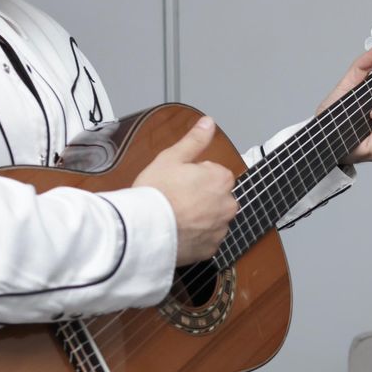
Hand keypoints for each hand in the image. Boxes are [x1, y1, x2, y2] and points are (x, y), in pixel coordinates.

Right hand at [134, 115, 237, 264]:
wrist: (143, 230)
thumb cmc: (156, 192)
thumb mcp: (172, 157)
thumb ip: (195, 140)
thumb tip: (208, 122)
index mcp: (222, 180)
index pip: (213, 173)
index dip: (193, 176)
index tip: (177, 182)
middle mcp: (228, 205)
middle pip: (215, 196)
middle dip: (200, 197)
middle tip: (174, 199)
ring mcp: (220, 229)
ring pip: (211, 219)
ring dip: (198, 218)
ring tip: (174, 217)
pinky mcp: (210, 249)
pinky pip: (205, 239)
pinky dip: (195, 237)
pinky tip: (177, 232)